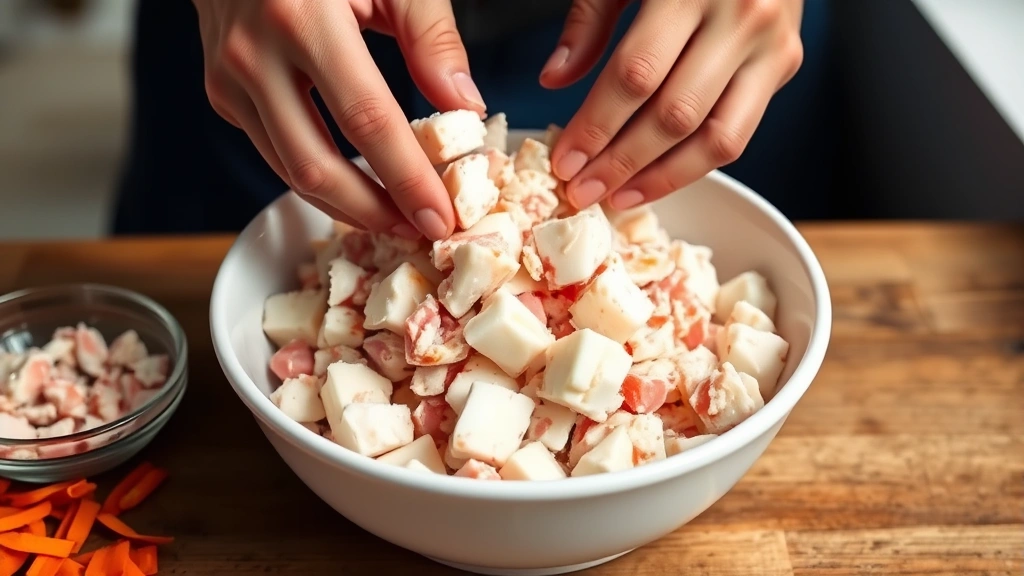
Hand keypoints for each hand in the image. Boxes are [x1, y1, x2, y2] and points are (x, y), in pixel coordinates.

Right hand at [192, 0, 486, 239]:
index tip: (440, 218)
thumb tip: (465, 107)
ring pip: (289, 172)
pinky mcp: (222, 95)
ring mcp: (227, 79)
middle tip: (420, 231)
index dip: (406, 179)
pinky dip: (319, 180)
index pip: (366, 121)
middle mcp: (253, 54)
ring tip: (397, 219)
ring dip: (347, 207)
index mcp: (301, 17)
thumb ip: (431, 37)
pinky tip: (359, 187)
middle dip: (374, 213)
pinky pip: (275, 153)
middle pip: (316, 167)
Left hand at [541, 0, 804, 209]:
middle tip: (581, 191)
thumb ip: (589, 20)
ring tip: (617, 198)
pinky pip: (737, 134)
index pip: (636, 75)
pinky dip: (694, 166)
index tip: (565, 160)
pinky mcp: (785, 64)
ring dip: (661, 179)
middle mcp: (740, 17)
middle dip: (620, 163)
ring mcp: (770, 44)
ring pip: (715, 138)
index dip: (597, 126)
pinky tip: (656, 180)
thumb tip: (554, 79)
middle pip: (674, 115)